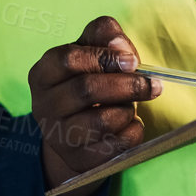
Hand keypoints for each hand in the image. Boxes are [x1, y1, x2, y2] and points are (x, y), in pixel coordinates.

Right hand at [28, 16, 160, 195]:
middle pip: (87, 89)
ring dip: (128, 109)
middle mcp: (43, 106)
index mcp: (43, 74)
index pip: (69, 59)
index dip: (104, 57)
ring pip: (102, 121)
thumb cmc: (86, 80)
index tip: (132, 60)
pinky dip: (133, 131)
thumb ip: (104, 35)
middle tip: (152, 84)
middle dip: (127, 85)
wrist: (74, 132)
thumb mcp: (89, 50)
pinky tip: (130, 123)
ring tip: (131, 104)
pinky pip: (116, 146)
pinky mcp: (79, 160)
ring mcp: (59, 137)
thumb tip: (121, 47)